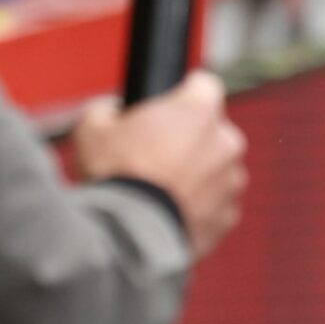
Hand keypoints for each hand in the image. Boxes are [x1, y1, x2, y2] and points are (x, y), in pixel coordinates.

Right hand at [70, 70, 248, 258]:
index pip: (204, 87)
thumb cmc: (112, 175)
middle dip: (189, 140)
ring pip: (216, 170)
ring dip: (196, 175)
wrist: (128, 236)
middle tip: (153, 156)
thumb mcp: (91, 128)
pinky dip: (197, 209)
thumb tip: (110, 111)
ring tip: (157, 191)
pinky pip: (215, 205)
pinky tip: (167, 214)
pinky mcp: (228, 216)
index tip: (167, 108)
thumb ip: (106, 110)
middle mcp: (227, 142)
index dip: (182, 96)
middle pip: (211, 132)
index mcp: (200, 111)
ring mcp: (232, 181)